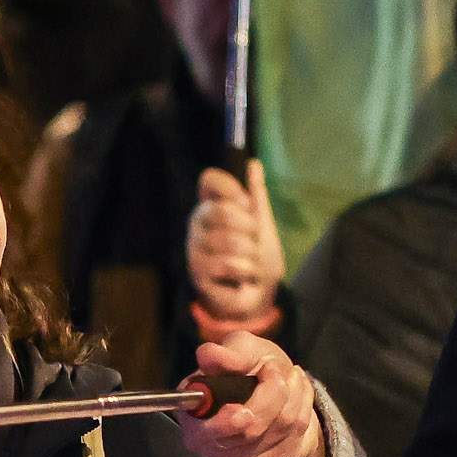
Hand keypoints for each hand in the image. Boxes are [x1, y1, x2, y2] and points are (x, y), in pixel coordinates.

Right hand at [186, 164, 286, 321]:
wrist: (258, 293)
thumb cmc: (256, 255)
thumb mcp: (262, 223)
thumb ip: (257, 196)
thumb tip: (253, 163)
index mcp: (211, 206)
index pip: (210, 180)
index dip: (233, 190)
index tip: (248, 206)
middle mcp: (197, 223)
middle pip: (222, 211)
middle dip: (250, 228)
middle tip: (253, 241)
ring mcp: (195, 248)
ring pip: (229, 241)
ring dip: (251, 254)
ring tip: (251, 261)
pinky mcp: (197, 272)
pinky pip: (227, 265)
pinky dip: (246, 271)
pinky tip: (244, 275)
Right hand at [186, 331, 325, 456]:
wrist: (277, 391)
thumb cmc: (248, 367)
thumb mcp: (239, 349)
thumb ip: (226, 353)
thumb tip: (207, 356)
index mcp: (193, 415)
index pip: (204, 433)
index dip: (225, 424)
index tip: (244, 411)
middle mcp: (211, 445)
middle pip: (251, 430)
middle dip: (273, 393)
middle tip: (276, 369)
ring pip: (279, 429)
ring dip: (293, 394)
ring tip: (291, 375)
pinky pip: (296, 434)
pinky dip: (303, 405)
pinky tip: (298, 392)